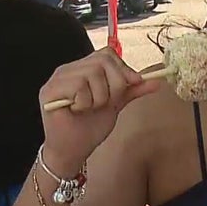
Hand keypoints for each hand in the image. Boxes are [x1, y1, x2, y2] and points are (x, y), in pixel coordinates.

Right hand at [38, 48, 161, 173]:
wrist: (73, 151)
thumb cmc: (90, 128)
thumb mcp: (115, 104)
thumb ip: (132, 90)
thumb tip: (157, 81)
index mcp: (82, 69)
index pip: (107, 54)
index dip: (123, 69)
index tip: (132, 84)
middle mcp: (68, 69)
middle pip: (102, 61)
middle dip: (113, 85)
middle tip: (105, 103)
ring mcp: (57, 78)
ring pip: (91, 73)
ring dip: (98, 97)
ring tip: (89, 109)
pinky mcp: (49, 91)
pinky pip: (78, 86)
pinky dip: (85, 102)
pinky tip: (77, 111)